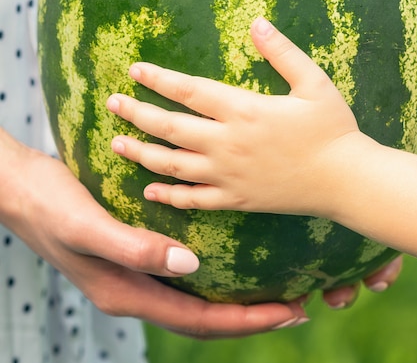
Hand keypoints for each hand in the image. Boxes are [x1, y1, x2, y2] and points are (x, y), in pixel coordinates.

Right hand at [0, 129, 306, 338]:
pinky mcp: (138, 255)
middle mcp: (138, 291)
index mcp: (129, 294)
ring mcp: (138, 275)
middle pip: (206, 317)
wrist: (16, 186)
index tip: (289, 311)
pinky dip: (217, 276)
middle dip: (253, 316)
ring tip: (278, 287)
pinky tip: (236, 258)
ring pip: (199, 299)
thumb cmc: (47, 204)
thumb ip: (134, 248)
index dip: (247, 320)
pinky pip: (186, 277)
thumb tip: (190, 268)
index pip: (200, 321)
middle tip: (298, 304)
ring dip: (239, 298)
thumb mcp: (87, 225)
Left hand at [106, 17, 401, 305]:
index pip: (189, 91)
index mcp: (244, 110)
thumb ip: (282, 52)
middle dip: (137, 114)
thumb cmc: (333, 129)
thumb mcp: (313, 82)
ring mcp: (229, 175)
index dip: (159, 79)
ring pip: (174, 165)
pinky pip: (195, 201)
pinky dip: (170, 197)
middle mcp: (228, 143)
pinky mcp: (238, 200)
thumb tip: (257, 23)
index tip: (135, 71)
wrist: (346, 180)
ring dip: (142, 154)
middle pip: (170, 128)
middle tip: (113, 104)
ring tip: (117, 144)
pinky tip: (150, 192)